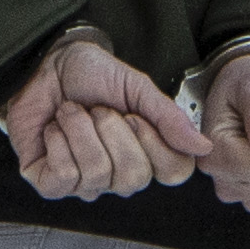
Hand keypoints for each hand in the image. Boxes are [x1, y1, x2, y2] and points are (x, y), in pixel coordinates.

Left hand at [1, 29, 207, 199]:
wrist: (47, 64)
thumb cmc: (91, 76)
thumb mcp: (137, 88)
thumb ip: (169, 118)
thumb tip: (202, 146)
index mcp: (148, 153)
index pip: (173, 172)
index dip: (154, 143)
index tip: (133, 115)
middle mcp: (119, 175)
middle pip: (134, 177)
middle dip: (112, 131)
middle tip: (99, 110)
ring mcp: (86, 183)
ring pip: (96, 173)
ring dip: (81, 129)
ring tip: (73, 113)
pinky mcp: (52, 184)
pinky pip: (63, 176)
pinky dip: (58, 142)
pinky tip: (55, 130)